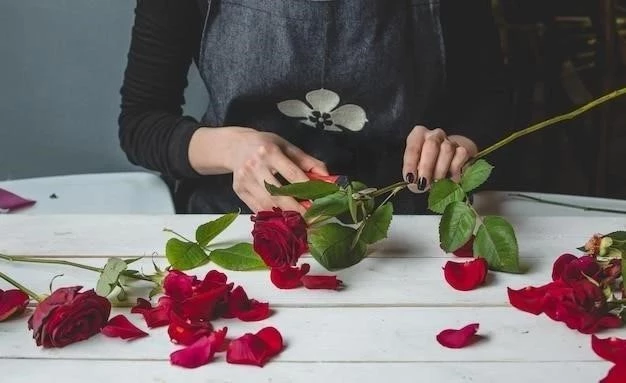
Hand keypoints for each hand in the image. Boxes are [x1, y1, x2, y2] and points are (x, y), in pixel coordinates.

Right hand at [189, 127, 327, 212]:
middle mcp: (255, 165)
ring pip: (267, 203)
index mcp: (270, 151)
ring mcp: (245, 179)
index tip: (319, 202)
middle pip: (278, 193)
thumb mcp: (287, 146)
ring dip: (285, 215)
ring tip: (300, 223)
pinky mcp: (239, 190)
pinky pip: (257, 207)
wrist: (235, 146)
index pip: (292, 174)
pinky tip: (283, 220)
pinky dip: (272, 215)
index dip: (307, 190)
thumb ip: (308, 161)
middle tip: (311, 219)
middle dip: (297, 209)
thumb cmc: (266, 145)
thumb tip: (327, 177)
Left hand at [402, 126, 477, 192]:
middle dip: (426, 166)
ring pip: (447, 150)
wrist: (449, 164)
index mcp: (418, 135)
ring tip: (436, 183)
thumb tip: (416, 185)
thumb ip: (414, 176)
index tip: (410, 178)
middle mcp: (434, 135)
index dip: (410, 163)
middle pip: (431, 145)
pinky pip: (460, 155)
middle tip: (423, 183)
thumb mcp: (416, 170)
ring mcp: (450, 140)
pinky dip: (455, 169)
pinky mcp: (463, 148)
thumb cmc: (426, 167)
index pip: (413, 146)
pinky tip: (450, 178)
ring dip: (440, 170)